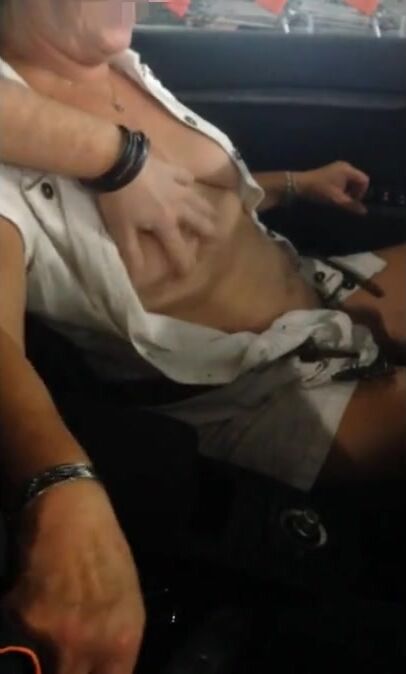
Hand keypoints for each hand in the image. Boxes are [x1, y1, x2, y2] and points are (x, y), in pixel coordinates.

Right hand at [3, 481, 144, 673]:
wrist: (72, 511)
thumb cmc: (106, 550)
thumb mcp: (127, 598)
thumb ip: (116, 644)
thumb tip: (100, 673)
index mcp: (123, 640)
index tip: (87, 672)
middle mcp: (90, 644)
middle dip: (66, 670)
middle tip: (64, 654)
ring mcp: (54, 635)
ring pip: (40, 669)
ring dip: (40, 656)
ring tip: (50, 627)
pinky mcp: (23, 619)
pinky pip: (17, 641)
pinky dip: (22, 629)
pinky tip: (33, 605)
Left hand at [98, 153, 215, 280]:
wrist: (116, 161)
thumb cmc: (118, 199)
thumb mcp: (121, 230)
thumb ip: (132, 253)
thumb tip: (138, 278)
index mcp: (166, 223)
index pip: (179, 249)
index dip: (184, 264)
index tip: (187, 274)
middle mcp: (179, 206)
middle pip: (200, 222)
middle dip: (208, 234)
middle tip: (214, 240)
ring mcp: (177, 185)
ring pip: (199, 201)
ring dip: (207, 211)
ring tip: (213, 217)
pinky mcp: (171, 169)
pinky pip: (187, 177)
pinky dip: (190, 183)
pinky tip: (189, 184)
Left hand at [296, 161, 369, 214]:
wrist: (300, 185)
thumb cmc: (319, 190)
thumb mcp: (336, 199)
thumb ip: (351, 205)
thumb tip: (364, 212)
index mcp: (348, 170)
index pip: (365, 180)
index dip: (361, 193)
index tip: (351, 201)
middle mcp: (345, 166)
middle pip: (358, 180)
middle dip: (355, 192)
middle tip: (345, 201)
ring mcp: (338, 167)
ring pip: (351, 180)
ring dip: (348, 191)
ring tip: (339, 199)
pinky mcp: (332, 171)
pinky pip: (344, 179)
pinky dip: (342, 188)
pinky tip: (334, 194)